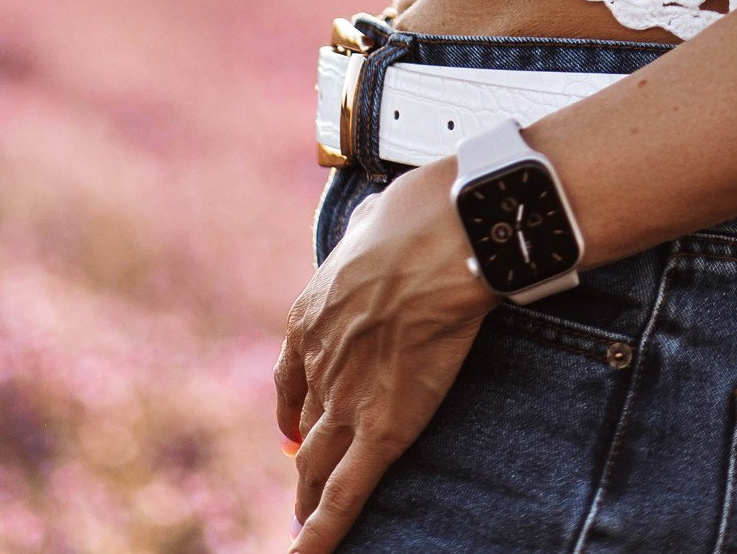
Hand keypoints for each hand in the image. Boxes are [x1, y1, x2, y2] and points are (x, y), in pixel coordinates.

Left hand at [276, 162, 493, 550]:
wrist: (444, 237)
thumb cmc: (421, 216)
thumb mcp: (374, 218)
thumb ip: (368, 232)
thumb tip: (380, 218)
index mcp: (311, 313)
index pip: (292, 376)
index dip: (294, 408)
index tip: (294, 428)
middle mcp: (318, 362)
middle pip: (303, 429)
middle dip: (302, 463)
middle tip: (300, 490)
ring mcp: (346, 399)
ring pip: (317, 468)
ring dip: (307, 502)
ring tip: (303, 529)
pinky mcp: (382, 428)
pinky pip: (344, 495)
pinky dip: (320, 535)